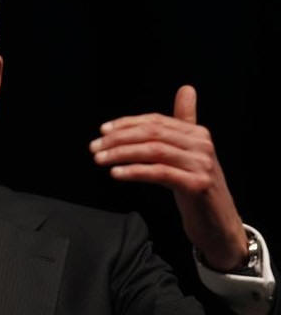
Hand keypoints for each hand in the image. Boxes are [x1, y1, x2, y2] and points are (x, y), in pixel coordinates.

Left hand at [89, 85, 247, 271]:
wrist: (219, 225)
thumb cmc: (197, 189)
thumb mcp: (190, 154)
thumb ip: (184, 124)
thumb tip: (186, 89)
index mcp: (197, 133)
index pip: (155, 121)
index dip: (127, 124)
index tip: (103, 130)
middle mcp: (202, 145)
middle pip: (152, 134)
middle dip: (119, 138)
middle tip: (95, 147)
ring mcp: (201, 165)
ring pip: (153, 151)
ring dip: (121, 154)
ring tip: (100, 159)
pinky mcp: (197, 185)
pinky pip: (159, 173)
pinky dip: (135, 171)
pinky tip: (117, 173)